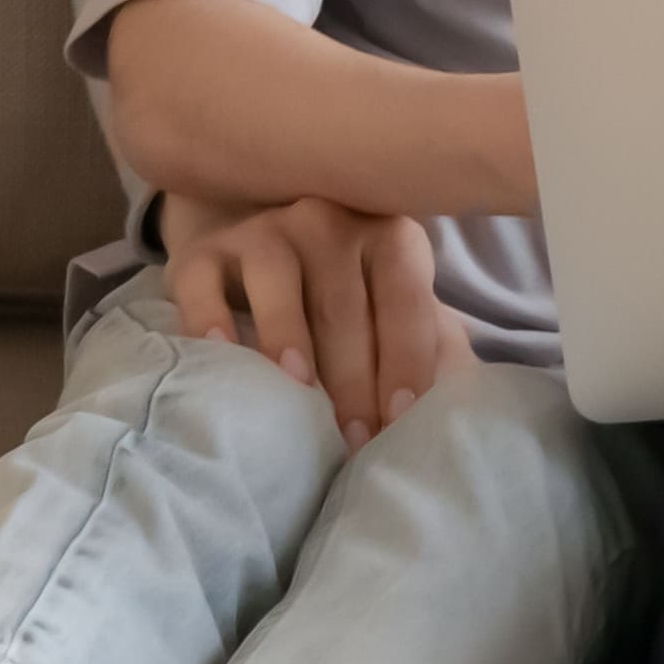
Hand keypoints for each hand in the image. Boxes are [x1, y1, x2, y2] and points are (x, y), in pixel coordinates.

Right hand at [165, 193, 466, 442]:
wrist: (264, 253)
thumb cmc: (347, 297)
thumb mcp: (394, 308)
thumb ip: (430, 346)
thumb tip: (460, 409)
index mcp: (389, 237)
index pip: (404, 299)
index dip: (407, 358)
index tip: (402, 418)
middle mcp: (328, 222)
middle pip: (344, 303)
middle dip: (353, 377)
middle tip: (354, 440)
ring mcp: (264, 232)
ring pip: (279, 282)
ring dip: (290, 336)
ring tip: (298, 389)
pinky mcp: (205, 252)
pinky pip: (204, 282)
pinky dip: (210, 317)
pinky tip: (219, 353)